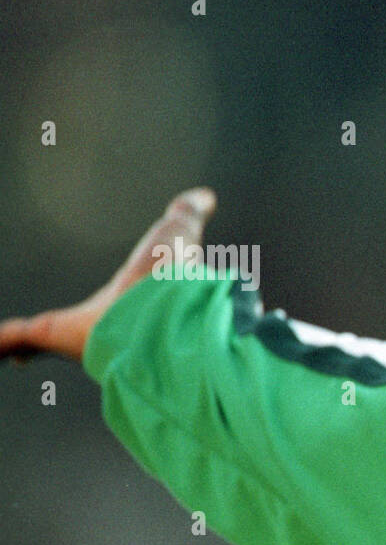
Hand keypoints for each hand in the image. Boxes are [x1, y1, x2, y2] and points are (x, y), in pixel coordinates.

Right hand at [0, 187, 215, 363]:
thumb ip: (190, 213)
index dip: (103, 307)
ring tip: (0, 348)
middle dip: (56, 335)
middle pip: (74, 328)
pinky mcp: (54, 332)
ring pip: (43, 338)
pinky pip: (19, 338)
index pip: (113, 303)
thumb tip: (206, 196)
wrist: (165, 307)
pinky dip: (2, 342)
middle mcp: (104, 321)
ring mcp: (78, 330)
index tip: (97, 311)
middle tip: (37, 338)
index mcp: (129, 300)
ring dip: (19, 343)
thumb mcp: (180, 230)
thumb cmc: (174, 272)